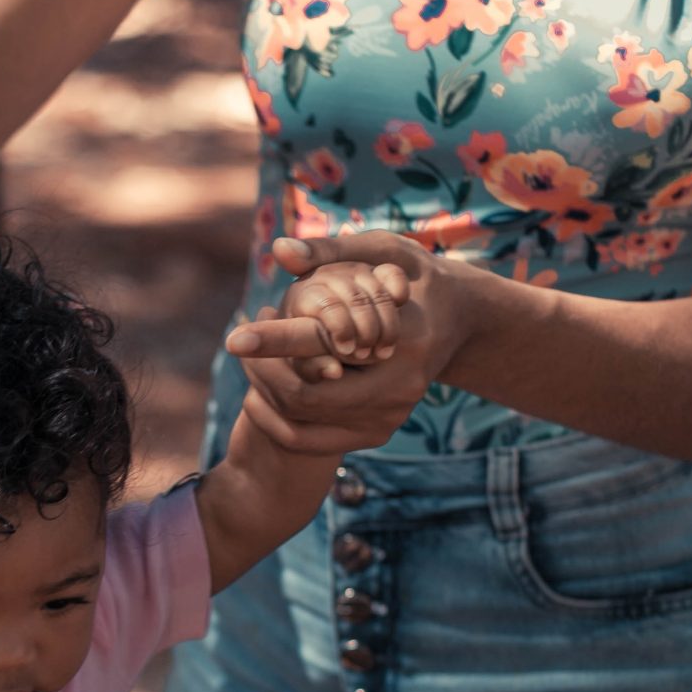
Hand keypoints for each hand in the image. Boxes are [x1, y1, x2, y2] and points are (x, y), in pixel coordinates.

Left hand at [226, 232, 477, 454]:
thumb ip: (332, 250)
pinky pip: (309, 441)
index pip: (322, 346)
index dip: (273, 341)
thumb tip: (280, 250)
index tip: (233, 337)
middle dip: (261, 371)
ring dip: (265, 391)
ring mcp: (389, 418)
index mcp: (402, 342)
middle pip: (303, 395)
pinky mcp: (376, 434)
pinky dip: (277, 418)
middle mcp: (399, 389)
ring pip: (301, 421)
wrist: (458, 324)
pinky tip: (260, 389)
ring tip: (251, 356)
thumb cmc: (418, 278)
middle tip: (239, 340)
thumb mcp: (386, 250)